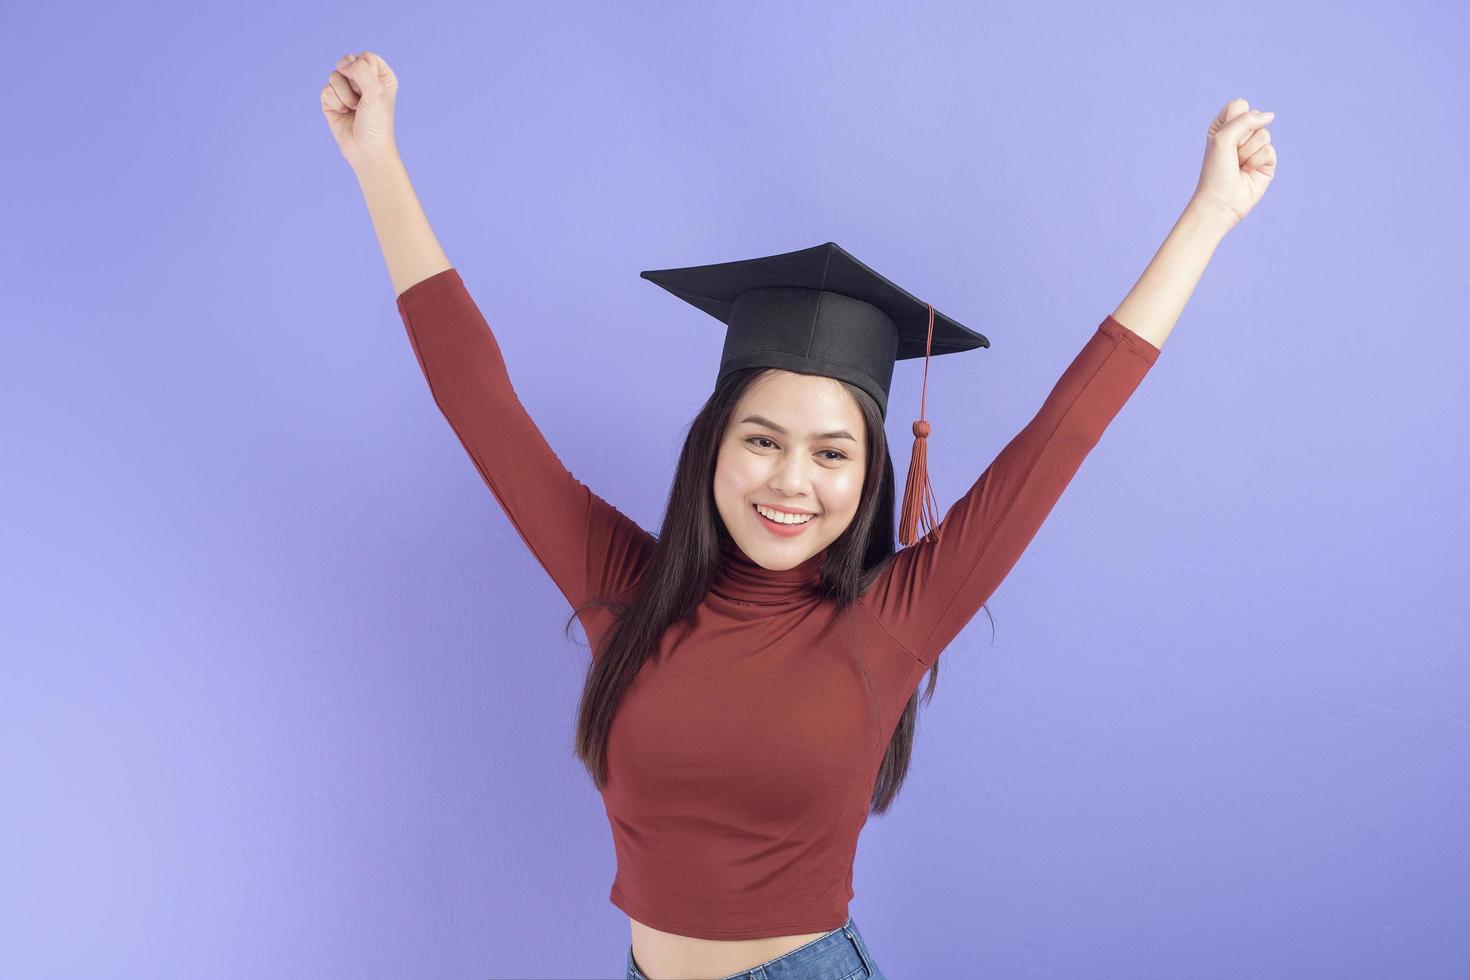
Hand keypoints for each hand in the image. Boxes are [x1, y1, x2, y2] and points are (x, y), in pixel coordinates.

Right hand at [320, 50, 399, 169]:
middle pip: (347, 62)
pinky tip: (344, 114)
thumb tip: (341, 64)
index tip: (373, 91)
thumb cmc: (376, 122)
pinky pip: (325, 90)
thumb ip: (360, 69)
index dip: (366, 72)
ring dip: (345, 96)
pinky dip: (335, 103)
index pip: (366, 57)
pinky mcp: (332, 100)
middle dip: (353, 83)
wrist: (366, 149)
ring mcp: (346, 89)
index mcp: (380, 75)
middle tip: (363, 101)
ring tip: (355, 109)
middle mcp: (363, 80)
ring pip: (334, 75)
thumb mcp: (376, 91)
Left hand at [1190, 98, 1277, 229]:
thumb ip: (1246, 119)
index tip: (1222, 138)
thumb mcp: (1223, 137)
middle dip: (1241, 138)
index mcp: (1225, 126)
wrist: (1221, 200)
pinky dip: (1257, 161)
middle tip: (1231, 155)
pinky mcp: (1267, 160)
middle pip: (1254, 118)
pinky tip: (1248, 171)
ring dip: (1248, 152)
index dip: (1234, 120)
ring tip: (1239, 165)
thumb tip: (1271, 116)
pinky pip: (1270, 150)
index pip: (1239, 105)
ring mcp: (1255, 147)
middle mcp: (1241, 134)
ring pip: (1264, 134)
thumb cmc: (1216, 169)